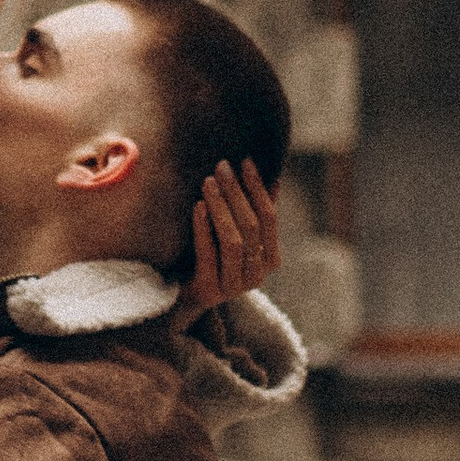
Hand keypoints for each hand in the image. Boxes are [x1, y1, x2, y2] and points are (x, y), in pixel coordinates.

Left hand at [174, 160, 279, 330]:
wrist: (185, 298)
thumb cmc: (214, 259)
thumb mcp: (237, 237)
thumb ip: (255, 214)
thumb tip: (274, 178)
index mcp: (270, 259)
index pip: (269, 217)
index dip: (258, 188)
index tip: (246, 161)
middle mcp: (257, 275)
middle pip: (251, 227)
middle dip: (236, 193)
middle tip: (222, 166)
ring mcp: (234, 285)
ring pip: (233, 241)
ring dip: (221, 207)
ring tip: (208, 182)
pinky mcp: (210, 290)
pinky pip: (208, 254)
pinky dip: (204, 228)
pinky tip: (198, 206)